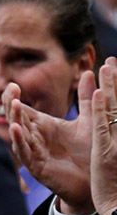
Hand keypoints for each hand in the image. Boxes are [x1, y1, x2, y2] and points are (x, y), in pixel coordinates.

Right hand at [7, 74, 94, 214]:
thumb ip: (87, 98)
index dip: (15, 97)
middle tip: (11, 89)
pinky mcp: (36, 166)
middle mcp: (34, 137)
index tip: (13, 84)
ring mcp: (33, 152)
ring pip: (19, 134)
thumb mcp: (89, 120)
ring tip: (14, 104)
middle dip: (12, 104)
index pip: (24, 109)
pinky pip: (24, 152)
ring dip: (15, 119)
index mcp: (43, 126)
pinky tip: (15, 129)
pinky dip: (19, 141)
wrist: (93, 180)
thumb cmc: (88, 151)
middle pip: (17, 118)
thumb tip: (90, 72)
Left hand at [92, 59, 116, 214]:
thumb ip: (108, 129)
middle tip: (113, 61)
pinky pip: (103, 128)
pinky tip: (100, 93)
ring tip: (107, 67)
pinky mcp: (107, 153)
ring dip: (111, 88)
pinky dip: (102, 109)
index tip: (114, 66)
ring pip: (115, 110)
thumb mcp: (112, 152)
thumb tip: (105, 112)